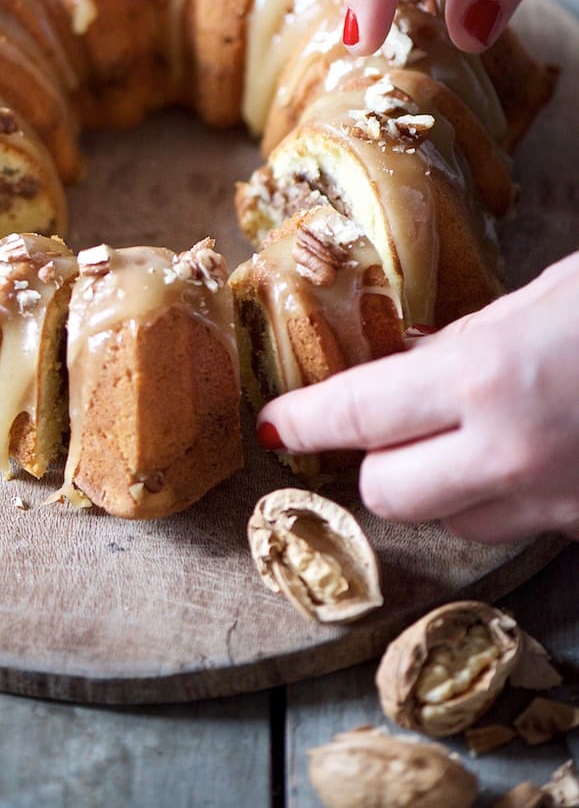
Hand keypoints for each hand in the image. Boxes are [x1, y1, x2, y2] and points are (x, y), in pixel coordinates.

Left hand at [256, 251, 578, 543]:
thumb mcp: (542, 297)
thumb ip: (465, 336)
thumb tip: (406, 355)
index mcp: (484, 377)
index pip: (357, 413)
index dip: (303, 421)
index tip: (273, 423)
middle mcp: (507, 453)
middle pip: (386, 492)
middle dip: (372, 459)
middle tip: (388, 424)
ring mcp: (550, 502)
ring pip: (450, 522)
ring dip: (439, 485)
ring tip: (472, 432)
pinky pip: (512, 527)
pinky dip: (500, 498)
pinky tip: (529, 453)